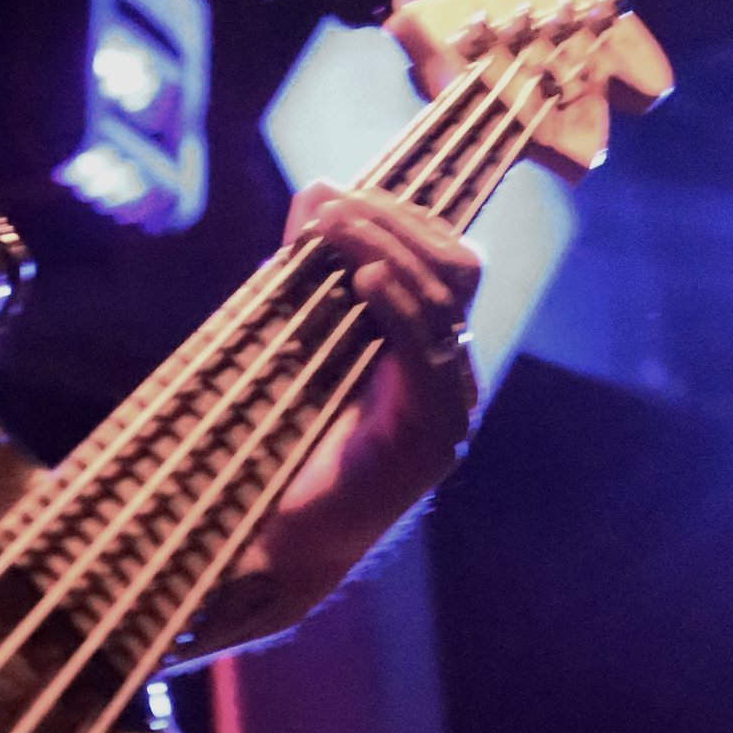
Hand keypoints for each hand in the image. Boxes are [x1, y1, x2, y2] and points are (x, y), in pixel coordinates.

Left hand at [280, 179, 481, 533]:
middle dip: (397, 223)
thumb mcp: (295, 336)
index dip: (400, 216)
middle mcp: (451, 374)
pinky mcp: (430, 441)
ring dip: (385, 252)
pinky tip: (360, 280)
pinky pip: (426, 355)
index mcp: (426, 348)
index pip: (445, 258)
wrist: (276, 542)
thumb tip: (317, 190)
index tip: (337, 193)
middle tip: (335, 205)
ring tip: (334, 229)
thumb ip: (307, 271)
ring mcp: (449, 408)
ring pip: (443, 302)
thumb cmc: (282, 442)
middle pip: (456, 267)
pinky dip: (396, 308)